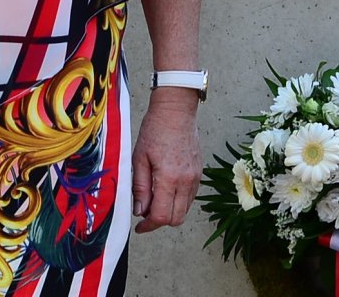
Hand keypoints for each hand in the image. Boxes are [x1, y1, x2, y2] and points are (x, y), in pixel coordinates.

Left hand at [131, 90, 200, 232]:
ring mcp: (195, 177)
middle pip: (176, 218)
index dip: (149, 226)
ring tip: (155, 198)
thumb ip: (140, 188)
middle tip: (145, 213)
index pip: (161, 216)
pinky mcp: (199, 172)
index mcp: (169, 178)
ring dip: (170, 211)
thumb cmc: (155, 130)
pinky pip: (190, 197)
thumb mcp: (139, 159)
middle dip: (159, 221)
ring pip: (185, 209)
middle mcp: (186, 180)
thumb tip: (139, 211)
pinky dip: (178, 200)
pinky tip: (166, 189)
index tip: (140, 226)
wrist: (176, 111)